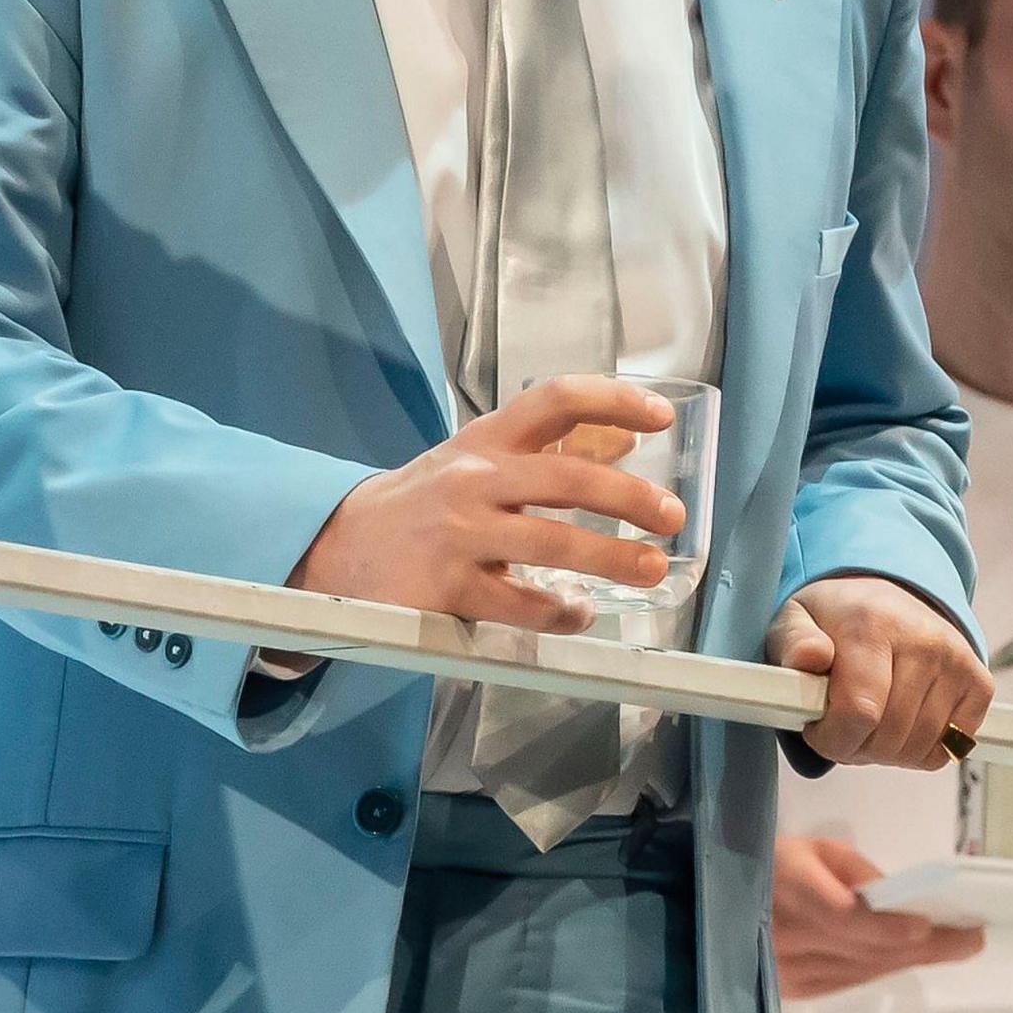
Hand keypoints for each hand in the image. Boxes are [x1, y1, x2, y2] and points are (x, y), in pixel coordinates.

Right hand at [282, 375, 686, 633]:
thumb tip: (622, 442)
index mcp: (484, 440)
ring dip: (613, 558)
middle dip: (629, 498)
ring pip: (553, 545)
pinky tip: (579, 611)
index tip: (659, 416)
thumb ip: (540, 453)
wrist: (341, 548)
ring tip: (651, 568)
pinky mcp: (449, 587)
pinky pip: (523, 604)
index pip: (553, 400)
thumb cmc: (423, 502)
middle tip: (671, 515)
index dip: (612, 400)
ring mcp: (460, 534)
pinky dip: (562, 611)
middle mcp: (474, 479)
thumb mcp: (474, 460)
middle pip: (566, 477)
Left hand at [766, 574, 991, 768]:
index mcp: (871, 624)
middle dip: (855, 747)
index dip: (833, 739)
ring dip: (885, 753)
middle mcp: (923, 640)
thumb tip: (810, 657)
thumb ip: (793, 642)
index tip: (816, 731)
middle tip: (839, 728)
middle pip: (890, 738)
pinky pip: (947, 749)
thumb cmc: (833, 621)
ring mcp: (956, 661)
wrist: (883, 598)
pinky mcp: (979, 683)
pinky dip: (918, 751)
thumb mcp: (794, 622)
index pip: (860, 712)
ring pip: (919, 749)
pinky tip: (899, 723)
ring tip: (867, 725)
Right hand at [771, 834, 984, 996]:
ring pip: (862, 970)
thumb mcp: (811, 848)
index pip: (842, 918)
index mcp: (785, 887)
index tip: (928, 925)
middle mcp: (785, 936)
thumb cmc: (767, 862)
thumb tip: (898, 900)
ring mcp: (788, 970)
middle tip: (969, 939)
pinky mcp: (793, 989)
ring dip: (909, 960)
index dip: (888, 928)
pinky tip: (906, 957)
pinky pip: (848, 981)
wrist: (715, 902)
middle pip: (865, 950)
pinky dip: (881, 968)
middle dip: (923, 947)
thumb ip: (855, 871)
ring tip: (951, 946)